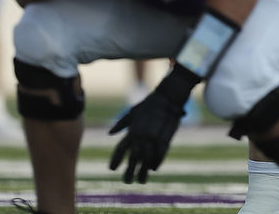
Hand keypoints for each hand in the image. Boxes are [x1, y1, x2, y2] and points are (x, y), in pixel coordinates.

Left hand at [108, 69, 196, 183]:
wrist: (168, 97)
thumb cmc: (150, 104)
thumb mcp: (133, 112)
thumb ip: (122, 124)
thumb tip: (110, 133)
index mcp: (132, 130)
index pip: (121, 149)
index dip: (115, 160)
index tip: (111, 169)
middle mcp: (141, 136)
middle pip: (133, 158)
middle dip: (129, 171)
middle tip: (127, 181)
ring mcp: (153, 138)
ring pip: (146, 160)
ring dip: (142, 171)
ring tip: (141, 180)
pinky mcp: (165, 139)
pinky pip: (159, 155)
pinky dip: (156, 163)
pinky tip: (153, 169)